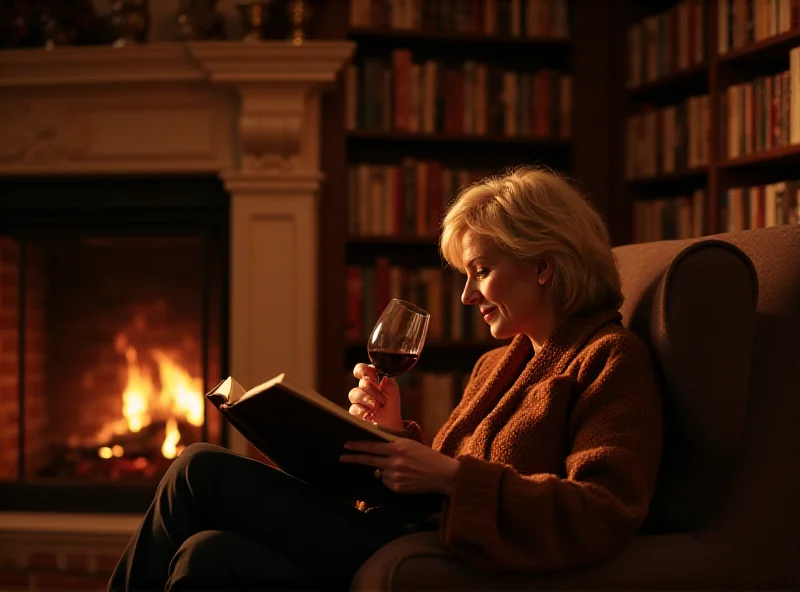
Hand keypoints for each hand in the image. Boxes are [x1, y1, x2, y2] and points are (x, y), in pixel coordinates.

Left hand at [340, 438, 459, 494]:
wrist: (443, 474)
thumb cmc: (427, 457)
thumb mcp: (410, 443)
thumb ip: (392, 440)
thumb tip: (375, 433)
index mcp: (398, 447)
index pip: (372, 446)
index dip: (358, 446)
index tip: (346, 445)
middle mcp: (395, 461)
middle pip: (369, 460)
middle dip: (353, 458)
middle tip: (342, 457)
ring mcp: (396, 475)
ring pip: (379, 472)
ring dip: (383, 469)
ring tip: (402, 468)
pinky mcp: (397, 487)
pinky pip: (386, 481)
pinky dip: (390, 479)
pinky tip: (404, 476)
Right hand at [348, 363, 402, 431]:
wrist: (390, 421)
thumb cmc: (391, 402)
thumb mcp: (393, 391)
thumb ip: (388, 382)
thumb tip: (381, 376)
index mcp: (371, 377)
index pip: (361, 368)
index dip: (365, 372)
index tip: (374, 380)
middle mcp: (363, 386)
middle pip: (362, 382)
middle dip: (374, 391)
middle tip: (383, 399)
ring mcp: (358, 398)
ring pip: (354, 393)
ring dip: (368, 400)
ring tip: (377, 406)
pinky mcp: (355, 409)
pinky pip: (353, 407)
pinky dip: (364, 411)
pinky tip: (370, 414)